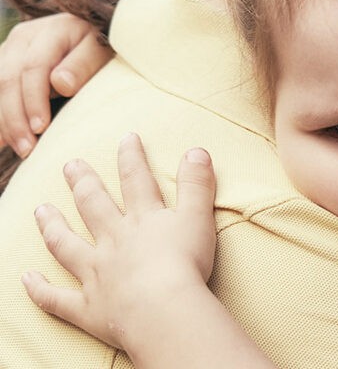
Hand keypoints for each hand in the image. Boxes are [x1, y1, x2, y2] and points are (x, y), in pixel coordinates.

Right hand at [0, 13, 113, 156]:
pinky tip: (3, 139)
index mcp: (52, 30)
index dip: (34, 100)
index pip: (33, 67)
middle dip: (14, 117)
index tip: (40, 128)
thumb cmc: (103, 49)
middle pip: (7, 79)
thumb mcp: (102, 53)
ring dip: (4, 120)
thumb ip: (83, 65)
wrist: (95, 39)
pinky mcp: (6, 63)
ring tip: (19, 148)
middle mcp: (25, 36)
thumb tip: (60, 83)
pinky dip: (0, 116)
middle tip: (27, 149)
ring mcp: (11, 49)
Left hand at [22, 133, 216, 350]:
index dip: (132, 157)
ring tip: (41, 210)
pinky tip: (27, 279)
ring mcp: (96, 274)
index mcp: (143, 220)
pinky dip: (40, 290)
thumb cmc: (185, 264)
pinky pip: (56, 299)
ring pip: (66, 246)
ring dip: (52, 227)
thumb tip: (196, 150)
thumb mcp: (198, 218)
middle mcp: (113, 241)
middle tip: (70, 165)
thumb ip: (197, 185)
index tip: (127, 138)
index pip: (136, 180)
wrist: (162, 309)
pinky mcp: (87, 306)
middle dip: (83, 183)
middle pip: (93, 206)